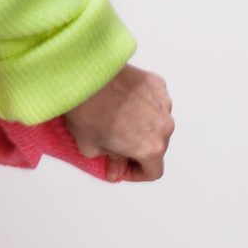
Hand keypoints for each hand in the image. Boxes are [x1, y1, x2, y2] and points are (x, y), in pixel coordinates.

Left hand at [63, 64, 173, 181]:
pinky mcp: (157, 83)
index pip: (153, 171)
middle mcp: (164, 126)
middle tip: (114, 142)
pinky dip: (141, 104)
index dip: (135, 173)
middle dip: (137, 147)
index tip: (121, 167)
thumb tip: (116, 169)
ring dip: (141, 124)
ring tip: (116, 117)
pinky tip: (121, 100)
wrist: (82, 73)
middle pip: (156, 145)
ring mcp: (163, 103)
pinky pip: (153, 100)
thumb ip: (111, 162)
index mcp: (152, 147)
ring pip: (155, 121)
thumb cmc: (86, 109)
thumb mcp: (91, 147)